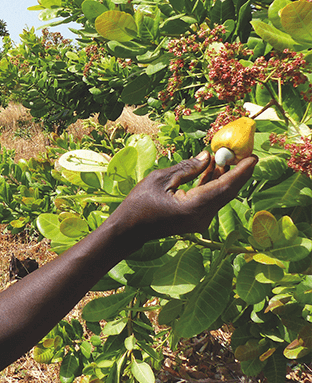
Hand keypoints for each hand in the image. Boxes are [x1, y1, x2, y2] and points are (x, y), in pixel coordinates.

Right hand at [110, 151, 256, 243]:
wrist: (130, 229)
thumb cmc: (139, 203)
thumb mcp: (160, 179)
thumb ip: (187, 168)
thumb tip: (208, 156)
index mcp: (193, 206)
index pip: (224, 187)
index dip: (240, 171)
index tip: (253, 157)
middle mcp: (201, 216)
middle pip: (227, 192)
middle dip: (238, 172)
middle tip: (247, 154)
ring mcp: (199, 219)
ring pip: (220, 195)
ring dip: (225, 176)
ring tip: (230, 156)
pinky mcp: (195, 218)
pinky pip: (210, 199)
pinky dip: (213, 184)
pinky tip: (213, 169)